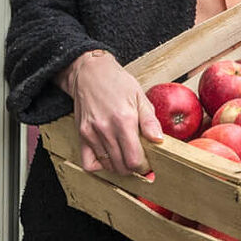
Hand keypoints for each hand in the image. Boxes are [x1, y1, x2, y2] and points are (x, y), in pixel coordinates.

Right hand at [60, 49, 163, 176]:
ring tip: (125, 155)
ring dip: (119, 167)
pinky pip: (88, 163)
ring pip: (108, 166)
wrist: (90, 72)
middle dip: (134, 168)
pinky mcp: (82, 134)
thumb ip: (149, 120)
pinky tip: (108, 157)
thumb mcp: (139, 96)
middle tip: (139, 159)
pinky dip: (99, 165)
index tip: (149, 161)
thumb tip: (158, 140)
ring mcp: (91, 133)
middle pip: (122, 167)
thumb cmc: (116, 82)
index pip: (135, 159)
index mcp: (124, 119)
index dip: (145, 166)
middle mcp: (106, 129)